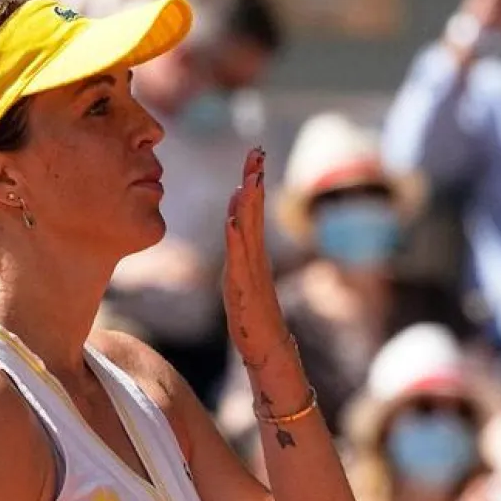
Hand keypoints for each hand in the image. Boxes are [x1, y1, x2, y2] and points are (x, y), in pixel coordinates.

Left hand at [222, 148, 291, 369]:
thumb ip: (239, 245)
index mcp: (253, 252)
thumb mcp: (241, 273)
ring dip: (249, 204)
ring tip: (250, 179)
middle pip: (254, 212)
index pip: (253, 209)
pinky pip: (239, 259)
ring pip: (249, 230)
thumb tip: (234, 217)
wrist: (267, 347)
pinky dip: (236, 239)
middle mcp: (255, 256)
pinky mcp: (244, 287)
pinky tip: (232, 222)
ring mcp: (251, 271)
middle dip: (255, 181)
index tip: (255, 155)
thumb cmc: (253, 314)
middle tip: (257, 153)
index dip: (254, 181)